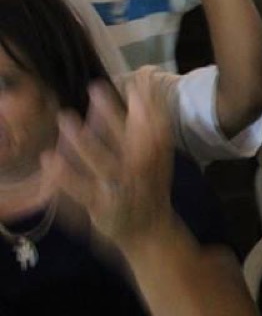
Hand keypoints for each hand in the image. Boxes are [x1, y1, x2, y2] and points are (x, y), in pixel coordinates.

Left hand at [42, 73, 173, 249]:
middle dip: (114, 114)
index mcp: (157, 158)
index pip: (157, 128)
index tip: (135, 83)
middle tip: (95, 87)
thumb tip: (141, 87)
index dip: (148, 106)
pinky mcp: (103, 208)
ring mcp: (123, 191)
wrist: (150, 232)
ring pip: (105, 164)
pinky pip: (82, 190)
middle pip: (130, 141)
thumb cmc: (149, 187)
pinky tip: (49, 159)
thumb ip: (150, 125)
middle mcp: (142, 173)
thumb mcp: (157, 157)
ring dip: (86, 142)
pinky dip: (66, 176)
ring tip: (66, 118)